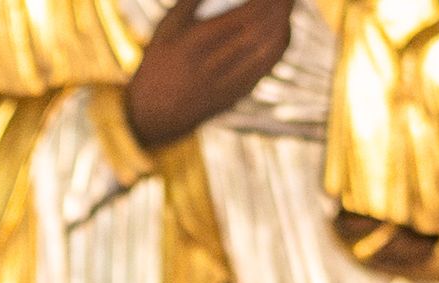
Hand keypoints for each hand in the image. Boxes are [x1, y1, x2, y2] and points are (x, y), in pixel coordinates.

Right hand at [127, 0, 293, 149]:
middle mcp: (212, 65)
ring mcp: (224, 84)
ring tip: (287, 6)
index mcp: (196, 43)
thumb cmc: (159, 61)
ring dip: (283, 26)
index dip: (265, 0)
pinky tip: (282, 31)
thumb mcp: (168, 26)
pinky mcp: (232, 98)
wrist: (150, 115)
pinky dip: (277, 48)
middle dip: (279, 8)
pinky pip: (263, 71)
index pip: (243, 15)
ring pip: (265, 53)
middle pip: (259, 32)